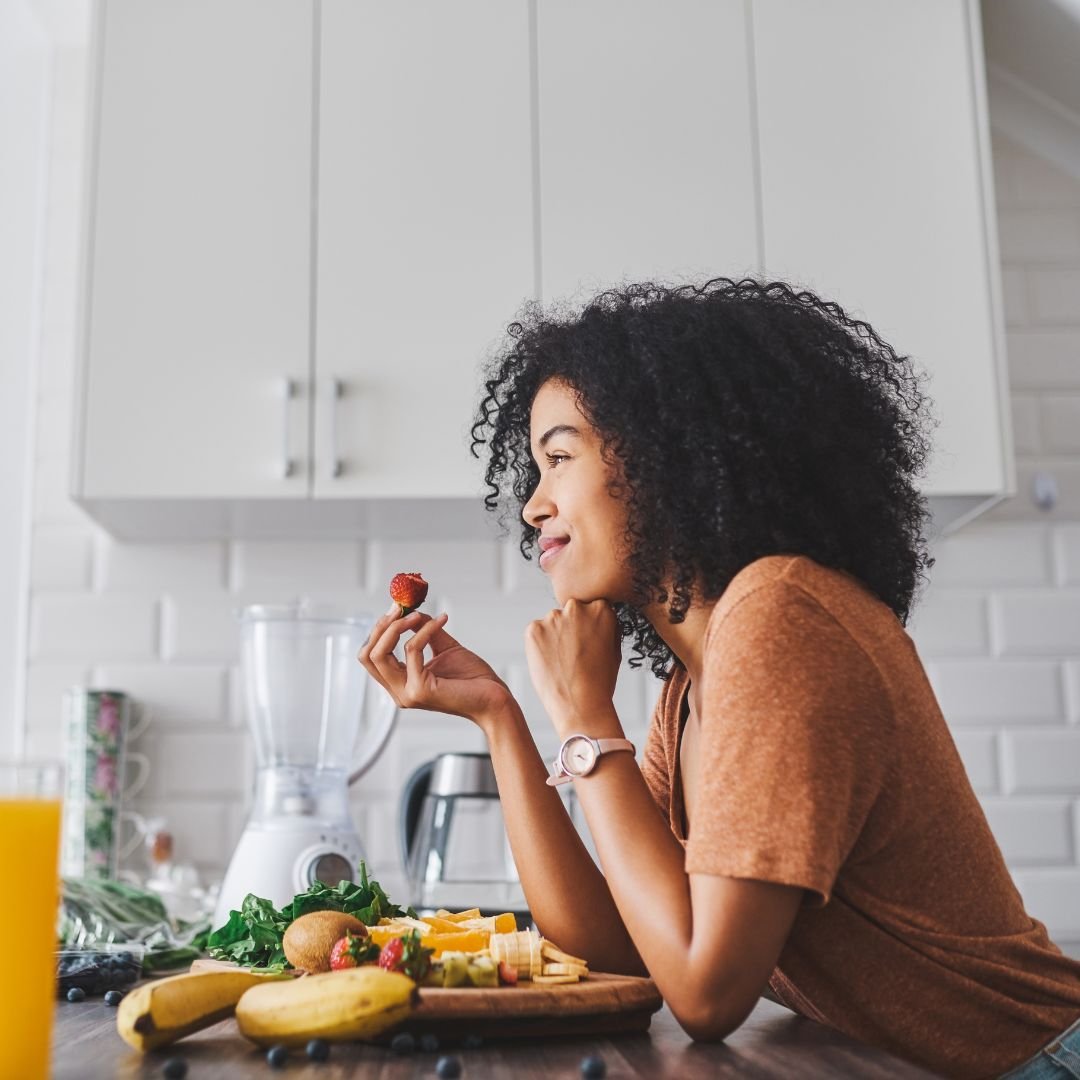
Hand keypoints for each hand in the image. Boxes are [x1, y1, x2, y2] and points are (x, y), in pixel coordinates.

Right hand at [358, 609, 513, 730]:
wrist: (494, 698)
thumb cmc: (472, 678)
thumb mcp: (443, 648)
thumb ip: (424, 631)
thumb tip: (410, 611)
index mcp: (400, 684)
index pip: (371, 656)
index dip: (378, 630)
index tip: (395, 608)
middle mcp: (399, 692)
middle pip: (367, 655)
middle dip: (381, 627)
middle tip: (398, 608)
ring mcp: (407, 693)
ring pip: (380, 654)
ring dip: (396, 627)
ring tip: (415, 614)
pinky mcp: (420, 690)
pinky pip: (411, 650)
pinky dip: (424, 630)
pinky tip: (442, 621)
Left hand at [524, 598, 622, 737]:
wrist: (580, 704)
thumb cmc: (600, 682)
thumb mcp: (614, 649)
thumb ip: (606, 627)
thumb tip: (598, 617)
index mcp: (601, 608)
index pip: (591, 608)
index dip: (588, 627)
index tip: (587, 643)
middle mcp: (576, 607)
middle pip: (571, 612)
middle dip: (571, 628)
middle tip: (573, 654)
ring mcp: (553, 617)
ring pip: (552, 623)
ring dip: (555, 636)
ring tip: (562, 663)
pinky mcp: (534, 629)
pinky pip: (536, 633)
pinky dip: (539, 645)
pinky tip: (550, 663)